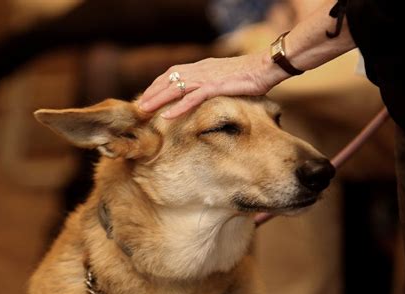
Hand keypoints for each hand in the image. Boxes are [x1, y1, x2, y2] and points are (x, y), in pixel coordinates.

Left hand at [138, 49, 288, 118]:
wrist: (266, 66)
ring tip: (144, 110)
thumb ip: (213, 83)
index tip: (148, 95)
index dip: (158, 84)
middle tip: (138, 105)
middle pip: (168, 79)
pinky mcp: (215, 86)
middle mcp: (200, 69)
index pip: (173, 73)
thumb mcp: (226, 78)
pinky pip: (192, 98)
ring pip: (175, 88)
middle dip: (151, 92)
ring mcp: (206, 77)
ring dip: (157, 99)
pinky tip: (167, 115)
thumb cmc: (250, 74)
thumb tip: (207, 93)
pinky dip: (178, 107)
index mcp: (202, 66)